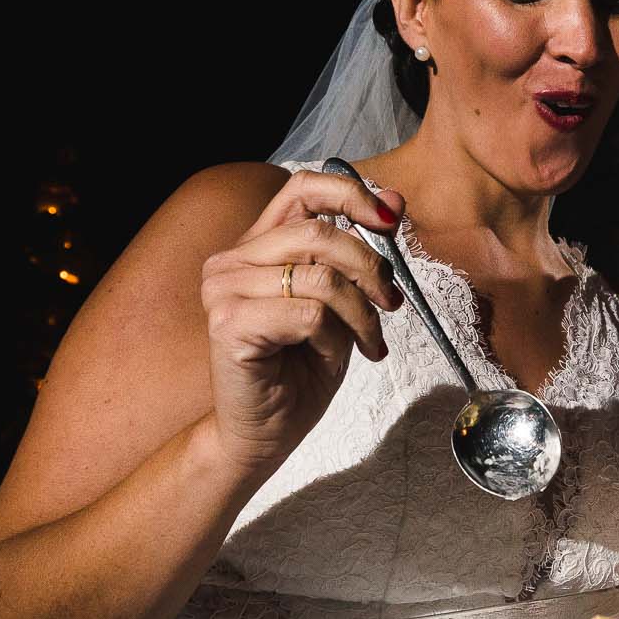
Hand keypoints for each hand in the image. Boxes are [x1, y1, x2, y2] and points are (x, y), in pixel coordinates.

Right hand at [199, 171, 405, 475]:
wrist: (268, 431)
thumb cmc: (303, 367)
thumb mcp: (343, 301)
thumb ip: (357, 253)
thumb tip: (394, 200)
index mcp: (258, 244)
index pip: (303, 188)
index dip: (351, 194)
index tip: (390, 220)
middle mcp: (232, 260)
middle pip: (320, 234)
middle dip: (370, 269)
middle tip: (391, 303)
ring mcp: (224, 290)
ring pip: (321, 278)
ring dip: (360, 314)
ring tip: (368, 341)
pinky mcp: (229, 324)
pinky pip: (309, 315)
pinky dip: (337, 338)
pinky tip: (335, 357)